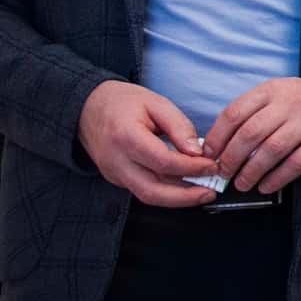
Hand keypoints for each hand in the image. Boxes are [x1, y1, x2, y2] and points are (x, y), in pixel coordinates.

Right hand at [77, 82, 216, 207]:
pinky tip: (184, 185)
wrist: (87, 107)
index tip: (212, 166)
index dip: (192, 168)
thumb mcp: (156, 103)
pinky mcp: (116, 178)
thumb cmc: (122, 102)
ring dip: (178, 199)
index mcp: (126, 137)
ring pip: (148, 196)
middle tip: (211, 191)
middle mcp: (116, 161)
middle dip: (186, 197)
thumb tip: (198, 152)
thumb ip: (179, 127)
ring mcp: (114, 173)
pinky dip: (166, 191)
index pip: (164, 163)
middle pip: (153, 191)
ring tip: (202, 192)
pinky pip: (143, 190)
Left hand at [203, 77, 300, 193]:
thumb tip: (222, 141)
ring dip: (252, 171)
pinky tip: (267, 186)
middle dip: (231, 158)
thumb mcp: (280, 93)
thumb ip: (254, 112)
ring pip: (272, 150)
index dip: (217, 137)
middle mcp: (289, 103)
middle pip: (250, 133)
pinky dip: (278, 178)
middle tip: (223, 173)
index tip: (209, 154)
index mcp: (271, 90)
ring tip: (242, 183)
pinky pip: (296, 163)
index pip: (235, 113)